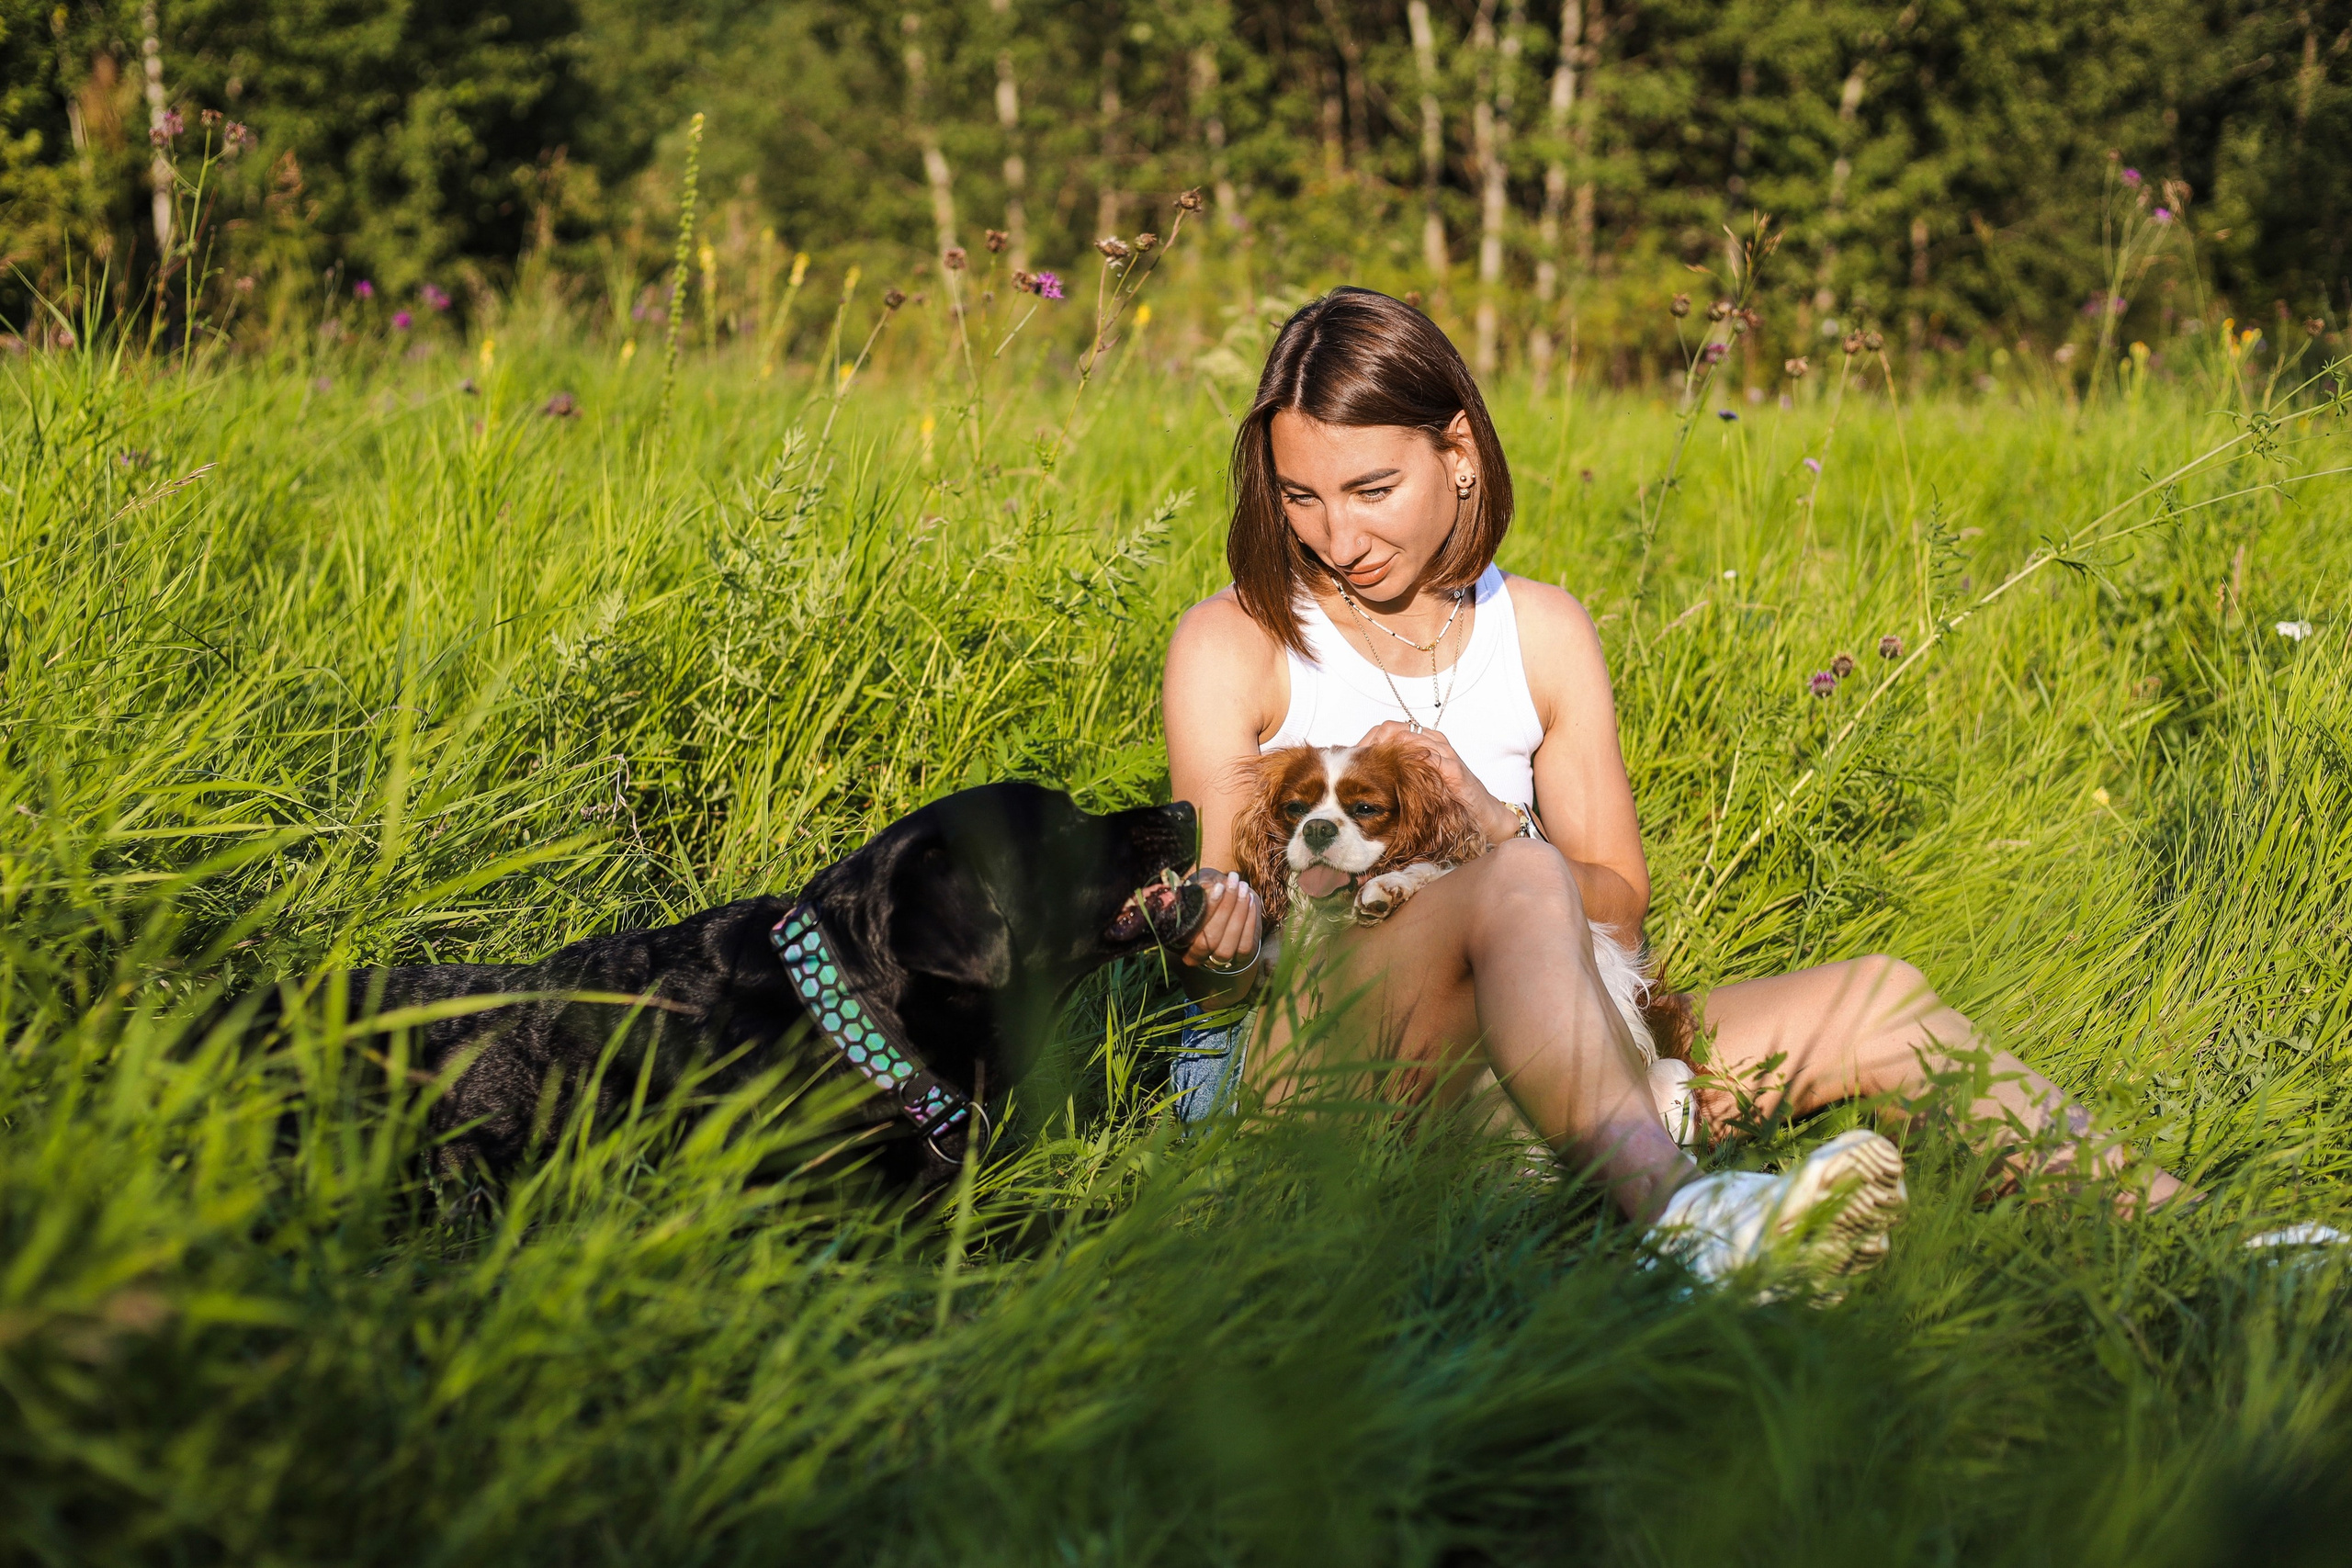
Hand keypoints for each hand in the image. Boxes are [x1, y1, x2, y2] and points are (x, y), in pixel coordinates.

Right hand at [1182, 868, 1263, 977]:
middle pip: (1209, 939)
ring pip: (1226, 946)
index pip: (1190, 928)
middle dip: (1225, 909)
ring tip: (1243, 889)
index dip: (1207, 909)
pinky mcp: (1239, 960)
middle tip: (1234, 883)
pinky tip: (1251, 900)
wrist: (1227, 909)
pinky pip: (1244, 946)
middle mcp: (1193, 956)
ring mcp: (1216, 961)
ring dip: (1238, 914)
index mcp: (1177, 939)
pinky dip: (1249, 922)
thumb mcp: (1199, 891)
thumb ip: (1199, 892)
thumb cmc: (1207, 897)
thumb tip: (1206, 889)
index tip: (1219, 886)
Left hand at [1355, 720, 1521, 843]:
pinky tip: (1393, 779)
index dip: (1365, 743)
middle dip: (1369, 748)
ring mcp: (1444, 753)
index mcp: (1423, 741)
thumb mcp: (1417, 783)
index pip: (1385, 731)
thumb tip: (1361, 773)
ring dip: (1383, 755)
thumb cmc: (1449, 798)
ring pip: (1407, 740)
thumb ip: (1395, 773)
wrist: (1484, 814)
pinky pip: (1427, 759)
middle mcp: (1433, 741)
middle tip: (1354, 768)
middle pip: (1392, 731)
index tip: (1349, 762)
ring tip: (1366, 773)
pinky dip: (1408, 766)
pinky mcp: (1453, 770)